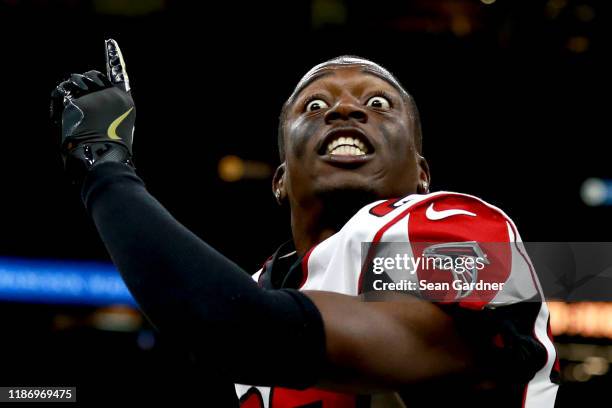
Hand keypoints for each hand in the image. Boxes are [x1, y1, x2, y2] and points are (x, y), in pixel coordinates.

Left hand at [51, 39, 135, 182]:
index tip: (110, 42)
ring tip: (71, 109)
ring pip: (75, 80)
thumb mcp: (118, 127)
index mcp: (125, 101)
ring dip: (70, 90)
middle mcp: (112, 94)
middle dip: (82, 83)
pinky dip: (57, 99)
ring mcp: (95, 96)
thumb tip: (86, 97)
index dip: (115, 56)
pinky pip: (62, 91)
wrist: (102, 158)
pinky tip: (60, 111)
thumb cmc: (109, 149)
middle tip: (78, 99)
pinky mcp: (78, 101)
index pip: (119, 73)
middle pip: (92, 75)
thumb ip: (108, 110)